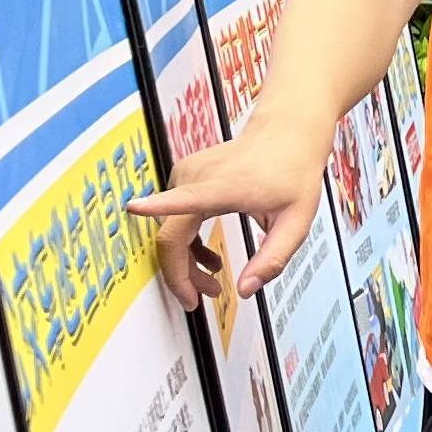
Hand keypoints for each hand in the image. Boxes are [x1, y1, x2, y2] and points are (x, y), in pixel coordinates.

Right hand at [130, 121, 331, 305]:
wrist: (286, 134)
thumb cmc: (292, 174)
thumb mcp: (296, 223)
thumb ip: (272, 259)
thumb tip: (245, 290)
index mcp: (226, 186)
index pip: (187, 199)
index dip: (158, 206)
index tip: (134, 208)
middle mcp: (199, 176)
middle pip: (171, 234)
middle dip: (181, 274)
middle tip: (203, 297)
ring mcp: (187, 174)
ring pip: (170, 230)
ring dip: (186, 262)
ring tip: (213, 281)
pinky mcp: (184, 176)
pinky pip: (173, 219)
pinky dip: (186, 244)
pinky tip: (207, 258)